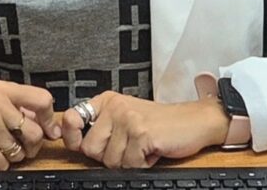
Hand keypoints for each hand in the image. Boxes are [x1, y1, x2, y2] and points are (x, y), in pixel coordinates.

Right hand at [0, 81, 61, 169]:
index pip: (42, 100)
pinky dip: (0, 164)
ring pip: (21, 151)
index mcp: (3, 90)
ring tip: (1, 148)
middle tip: (22, 145)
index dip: (49, 119)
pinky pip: (5, 164)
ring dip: (15, 156)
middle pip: (35, 132)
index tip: (48, 129)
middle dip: (32, 145)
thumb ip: (21, 107)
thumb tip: (51, 125)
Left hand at [60, 91, 230, 167]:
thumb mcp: (126, 118)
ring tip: (142, 148)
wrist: (194, 121)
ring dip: (128, 163)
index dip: (71, 136)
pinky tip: (151, 152)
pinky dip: (142, 165)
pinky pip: (130, 165)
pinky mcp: (142, 134)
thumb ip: (103, 128)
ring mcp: (128, 119)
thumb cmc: (160, 124)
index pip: (72, 117)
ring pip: (111, 161)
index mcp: (107, 101)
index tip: (78, 144)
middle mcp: (115, 107)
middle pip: (90, 149)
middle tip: (129, 147)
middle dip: (109, 157)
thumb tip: (77, 144)